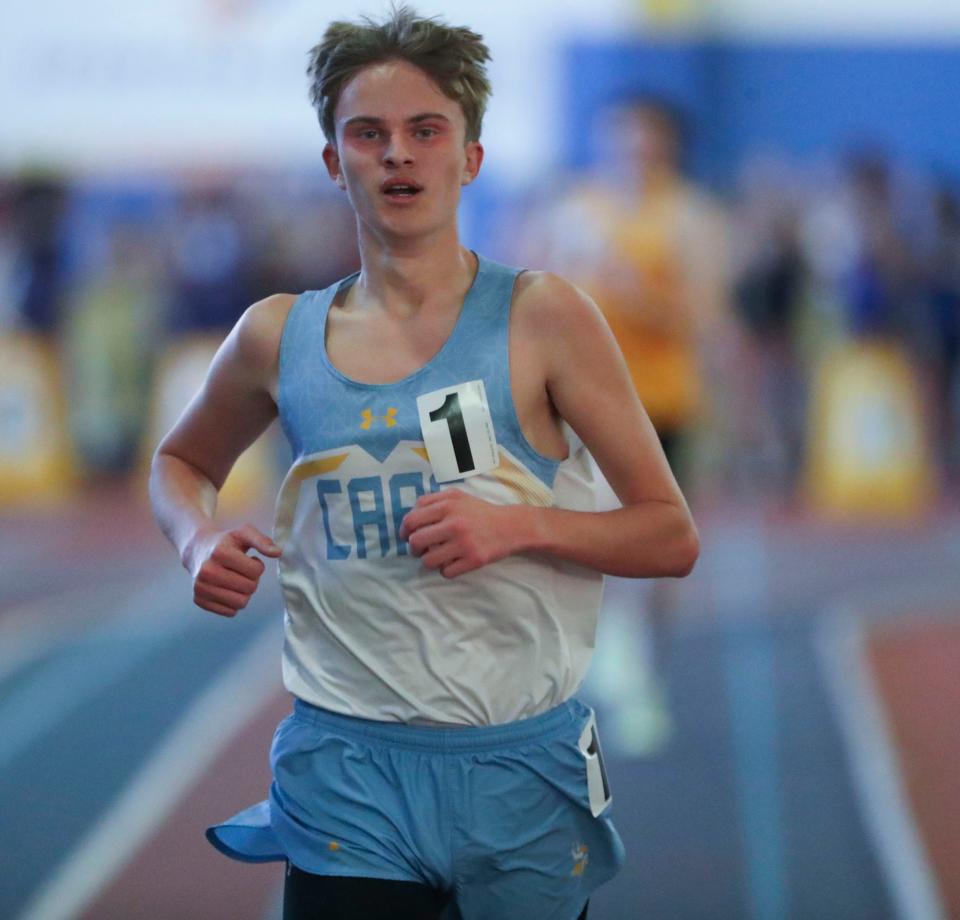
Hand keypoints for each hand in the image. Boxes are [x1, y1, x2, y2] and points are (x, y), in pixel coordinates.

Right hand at [186, 524, 280, 616]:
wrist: (198, 550)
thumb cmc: (226, 542)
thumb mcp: (244, 533)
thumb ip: (262, 541)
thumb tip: (278, 553)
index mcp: (220, 553)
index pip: (256, 571)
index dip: (258, 566)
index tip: (249, 559)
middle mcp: (207, 571)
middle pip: (250, 588)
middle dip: (252, 580)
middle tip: (242, 571)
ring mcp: (200, 587)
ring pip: (240, 603)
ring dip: (244, 593)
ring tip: (236, 579)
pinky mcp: (199, 600)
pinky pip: (230, 612)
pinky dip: (233, 602)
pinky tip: (227, 588)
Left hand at [398, 489, 520, 578]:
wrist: (510, 526)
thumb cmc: (478, 512)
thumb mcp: (456, 496)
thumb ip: (431, 501)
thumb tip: (409, 519)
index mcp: (447, 505)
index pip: (411, 520)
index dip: (404, 531)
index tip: (407, 536)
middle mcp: (454, 523)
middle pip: (416, 542)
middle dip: (414, 549)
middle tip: (420, 549)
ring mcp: (464, 543)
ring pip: (428, 561)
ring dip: (429, 561)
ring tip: (437, 556)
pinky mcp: (474, 560)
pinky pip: (446, 572)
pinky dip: (446, 569)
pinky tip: (453, 562)